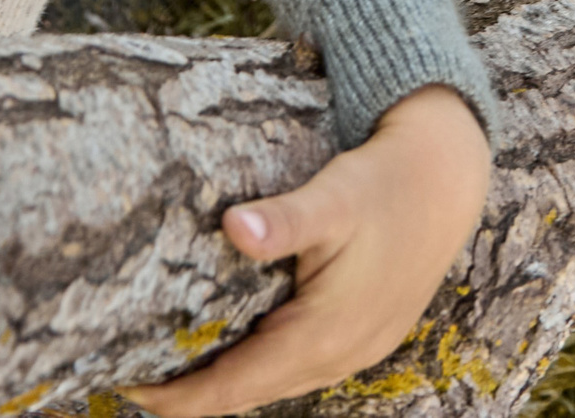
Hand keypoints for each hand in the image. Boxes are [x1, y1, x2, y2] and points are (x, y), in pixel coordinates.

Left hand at [128, 87, 491, 416]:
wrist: (447, 179)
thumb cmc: (383, 184)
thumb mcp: (332, 196)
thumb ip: (284, 221)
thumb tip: (233, 227)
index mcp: (325, 334)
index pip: (236, 385)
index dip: (180, 395)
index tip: (127, 386)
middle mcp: (340, 355)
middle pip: (250, 393)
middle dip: (192, 395)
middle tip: (130, 378)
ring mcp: (355, 351)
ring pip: (273, 384)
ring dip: (224, 384)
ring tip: (167, 369)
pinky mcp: (360, 337)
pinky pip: (295, 367)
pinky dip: (255, 367)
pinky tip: (227, 348)